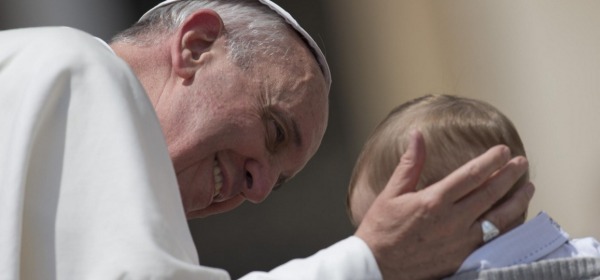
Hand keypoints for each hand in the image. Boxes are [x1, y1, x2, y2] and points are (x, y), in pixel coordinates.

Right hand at [355, 131, 533, 279]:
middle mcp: (452, 220)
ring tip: (528, 188)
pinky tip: (515, 219)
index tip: (502, 150)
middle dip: (509, 175)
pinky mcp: (462, 257)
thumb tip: (417, 135)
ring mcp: (460, 241)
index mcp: (434, 201)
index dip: (491, 161)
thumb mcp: (391, 193)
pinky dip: (507, 227)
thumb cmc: (381, 229)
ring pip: (498, 218)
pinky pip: (493, 240)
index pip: (471, 175)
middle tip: (521, 162)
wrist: (377, 267)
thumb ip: (410, 164)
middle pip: (490, 193)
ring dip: (516, 201)